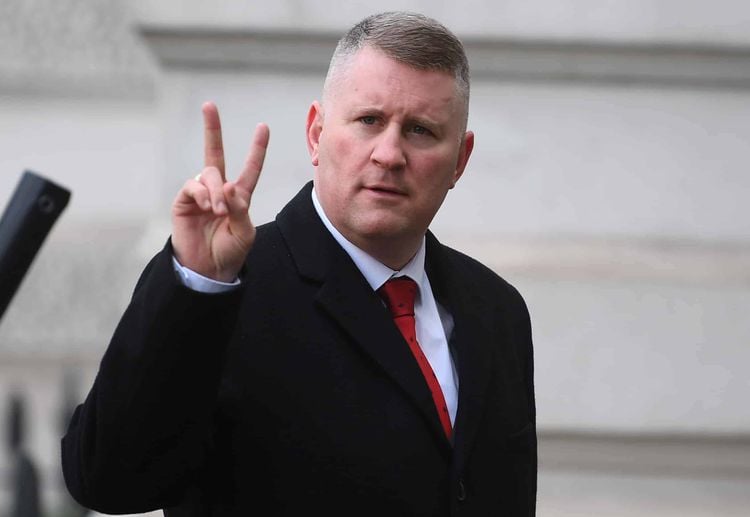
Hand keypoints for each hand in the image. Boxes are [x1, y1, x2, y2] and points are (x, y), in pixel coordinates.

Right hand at [171, 102, 269, 281]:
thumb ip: (239, 207)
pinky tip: (206, 207)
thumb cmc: (230, 252)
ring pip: (209, 174)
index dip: (256, 149)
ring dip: (216, 191)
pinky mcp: (184, 201)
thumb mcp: (244, 231)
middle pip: (214, 153)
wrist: (208, 270)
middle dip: (211, 129)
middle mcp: (218, 190)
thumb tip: (227, 185)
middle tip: (209, 105)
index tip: (263, 127)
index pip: (250, 168)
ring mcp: (200, 194)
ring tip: (218, 211)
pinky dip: (202, 194)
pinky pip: (193, 186)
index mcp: (238, 196)